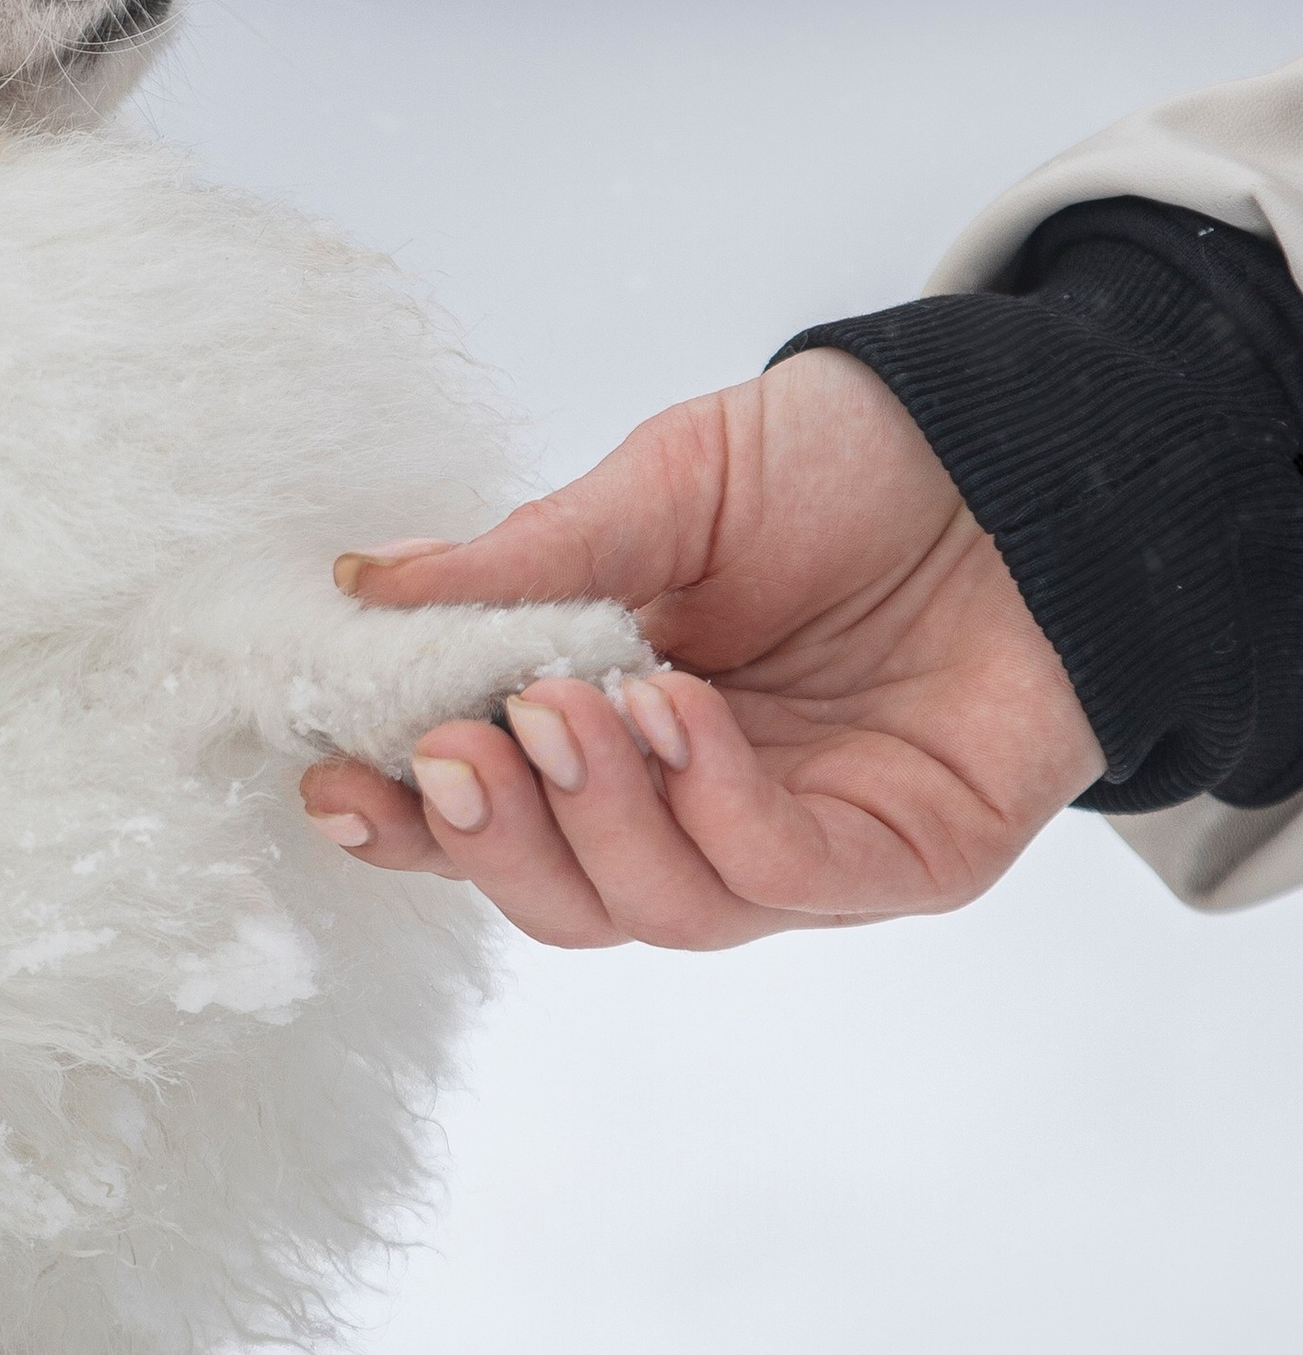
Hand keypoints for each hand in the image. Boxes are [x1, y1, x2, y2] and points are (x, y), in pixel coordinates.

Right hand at [298, 350, 1104, 949]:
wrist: (1021, 444)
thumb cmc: (841, 468)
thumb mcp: (662, 486)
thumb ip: (526, 558)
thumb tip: (361, 587)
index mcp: (614, 734)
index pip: (491, 819)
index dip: (407, 824)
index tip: (335, 782)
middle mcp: (697, 814)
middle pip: (563, 902)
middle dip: (491, 837)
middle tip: (456, 744)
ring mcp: (798, 848)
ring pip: (660, 910)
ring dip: (598, 817)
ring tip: (578, 700)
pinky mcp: (903, 860)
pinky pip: (781, 877)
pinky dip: (712, 806)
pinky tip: (681, 713)